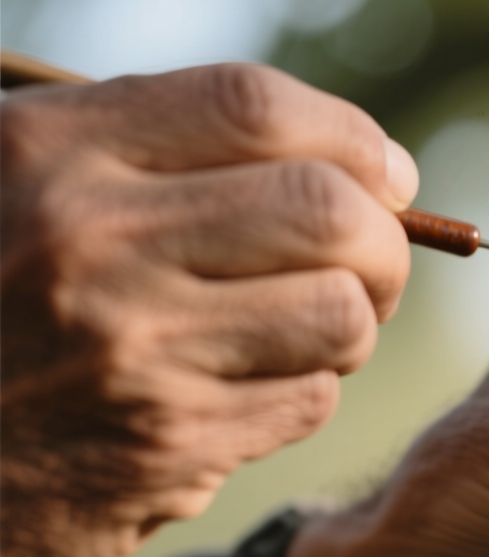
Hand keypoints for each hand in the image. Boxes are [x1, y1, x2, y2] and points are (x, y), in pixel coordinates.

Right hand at [0, 64, 417, 556]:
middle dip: (383, 239)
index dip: (351, 136)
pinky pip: (307, 401)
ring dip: (349, 321)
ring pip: (339, 316)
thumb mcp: (11, 186)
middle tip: (373, 260)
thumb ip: (145, 151)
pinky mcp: (160, 450)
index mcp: (44, 151)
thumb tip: (347, 162)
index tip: (384, 171)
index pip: (253, 107)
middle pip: (328, 213)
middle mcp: (87, 243)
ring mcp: (128, 354)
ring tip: (307, 325)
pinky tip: (247, 387)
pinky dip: (303, 390)